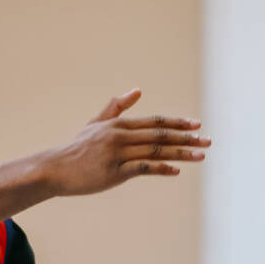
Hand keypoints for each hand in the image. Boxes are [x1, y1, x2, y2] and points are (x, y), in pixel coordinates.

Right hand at [45, 89, 210, 194]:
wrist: (56, 169)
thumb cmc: (78, 148)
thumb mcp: (96, 124)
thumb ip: (117, 108)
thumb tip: (137, 90)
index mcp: (119, 125)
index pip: (155, 122)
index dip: (177, 124)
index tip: (197, 125)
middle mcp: (120, 136)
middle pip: (160, 135)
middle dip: (186, 138)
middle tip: (208, 140)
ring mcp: (118, 154)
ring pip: (155, 151)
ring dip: (181, 153)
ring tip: (201, 155)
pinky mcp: (114, 172)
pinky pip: (143, 169)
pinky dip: (161, 169)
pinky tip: (177, 170)